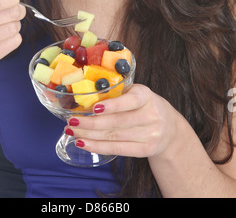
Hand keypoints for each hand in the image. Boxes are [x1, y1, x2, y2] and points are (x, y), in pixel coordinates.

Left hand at [66, 84, 180, 158]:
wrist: (170, 129)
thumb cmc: (144, 105)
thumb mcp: (136, 93)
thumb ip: (117, 93)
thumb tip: (84, 95)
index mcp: (146, 96)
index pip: (129, 101)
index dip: (112, 106)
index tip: (94, 108)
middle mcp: (151, 116)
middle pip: (117, 122)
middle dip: (90, 123)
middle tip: (71, 121)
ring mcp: (150, 135)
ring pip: (114, 136)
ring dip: (89, 135)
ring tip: (71, 131)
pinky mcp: (145, 150)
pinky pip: (117, 149)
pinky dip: (97, 147)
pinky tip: (83, 143)